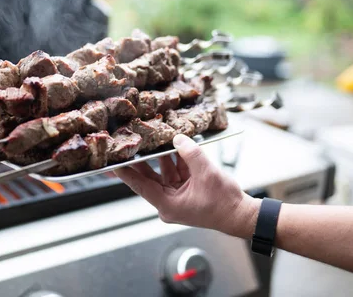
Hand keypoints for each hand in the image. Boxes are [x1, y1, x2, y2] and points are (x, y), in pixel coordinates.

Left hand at [114, 134, 259, 237]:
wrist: (241, 214)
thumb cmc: (224, 204)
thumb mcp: (206, 174)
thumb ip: (190, 154)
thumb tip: (178, 139)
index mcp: (167, 205)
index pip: (139, 185)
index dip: (125, 172)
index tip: (112, 163)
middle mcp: (168, 202)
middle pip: (149, 177)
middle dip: (142, 159)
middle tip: (129, 143)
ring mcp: (176, 196)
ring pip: (163, 171)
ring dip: (162, 156)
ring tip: (153, 137)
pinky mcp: (185, 190)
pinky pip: (176, 171)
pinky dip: (176, 159)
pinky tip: (174, 144)